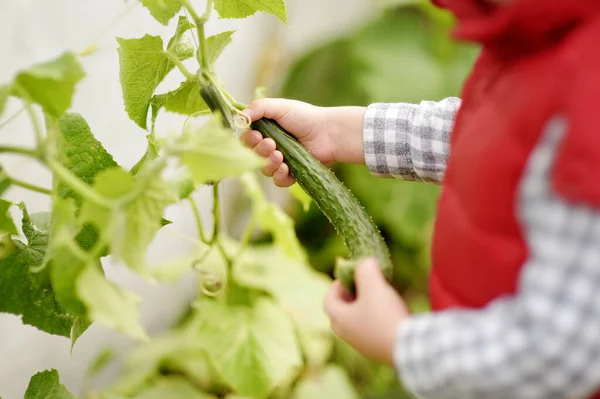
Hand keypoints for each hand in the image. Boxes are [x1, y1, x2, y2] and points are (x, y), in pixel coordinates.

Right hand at [240, 98, 366, 186]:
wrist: (328, 133)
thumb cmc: (305, 117)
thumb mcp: (280, 106)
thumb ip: (258, 108)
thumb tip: (239, 117)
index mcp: (265, 131)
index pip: (246, 139)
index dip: (248, 140)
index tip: (257, 135)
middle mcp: (270, 147)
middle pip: (252, 155)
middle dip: (259, 151)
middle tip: (271, 144)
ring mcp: (280, 161)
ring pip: (264, 169)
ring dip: (268, 163)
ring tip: (280, 155)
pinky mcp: (292, 174)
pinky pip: (278, 181)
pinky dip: (279, 176)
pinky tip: (285, 168)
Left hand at [324, 258, 408, 366]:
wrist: (408, 347)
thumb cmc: (384, 315)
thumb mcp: (373, 285)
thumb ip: (365, 269)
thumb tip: (365, 262)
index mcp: (340, 319)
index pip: (329, 300)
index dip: (336, 285)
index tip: (348, 276)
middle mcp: (347, 335)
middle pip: (340, 313)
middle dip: (349, 297)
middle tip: (360, 286)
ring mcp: (362, 345)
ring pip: (356, 323)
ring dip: (362, 308)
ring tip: (377, 297)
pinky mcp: (378, 350)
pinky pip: (370, 331)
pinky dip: (374, 319)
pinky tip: (389, 312)